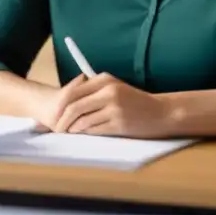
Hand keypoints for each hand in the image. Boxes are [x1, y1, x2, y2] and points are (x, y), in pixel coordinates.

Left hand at [52, 73, 171, 137]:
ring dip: (72, 129)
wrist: (160, 112)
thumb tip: (67, 102)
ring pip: (83, 120)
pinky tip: (83, 135)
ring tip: (68, 133)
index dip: (60, 106)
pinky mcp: (119, 123)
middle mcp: (108, 92)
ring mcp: (114, 108)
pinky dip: (85, 133)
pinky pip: (94, 130)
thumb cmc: (134, 101)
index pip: (73, 92)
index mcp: (104, 80)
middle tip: (57, 129)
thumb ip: (94, 91)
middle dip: (62, 120)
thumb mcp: (114, 87)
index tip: (54, 115)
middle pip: (74, 107)